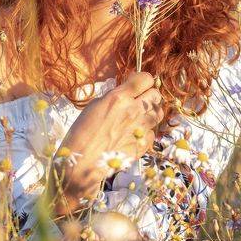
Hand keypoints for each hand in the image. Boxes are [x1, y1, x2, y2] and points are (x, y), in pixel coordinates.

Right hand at [53, 71, 168, 214]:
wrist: (82, 162)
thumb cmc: (81, 132)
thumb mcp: (94, 106)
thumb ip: (114, 98)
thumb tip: (126, 94)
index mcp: (120, 98)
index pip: (146, 79)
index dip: (142, 80)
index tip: (136, 84)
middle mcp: (134, 111)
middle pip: (156, 95)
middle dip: (148, 95)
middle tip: (138, 101)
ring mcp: (141, 128)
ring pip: (159, 113)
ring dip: (151, 112)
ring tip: (139, 116)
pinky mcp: (143, 144)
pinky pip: (152, 133)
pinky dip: (146, 132)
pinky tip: (134, 134)